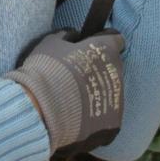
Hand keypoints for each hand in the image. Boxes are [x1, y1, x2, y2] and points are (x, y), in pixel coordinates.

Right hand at [5, 29, 123, 155]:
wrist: (41, 110)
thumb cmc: (46, 70)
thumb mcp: (52, 42)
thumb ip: (67, 36)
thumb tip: (74, 35)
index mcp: (106, 50)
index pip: (115, 39)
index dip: (102, 42)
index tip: (90, 48)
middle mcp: (118, 74)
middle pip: (112, 69)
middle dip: (98, 71)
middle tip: (77, 78)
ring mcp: (118, 102)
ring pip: (111, 93)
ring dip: (97, 94)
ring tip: (74, 102)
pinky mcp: (112, 125)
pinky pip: (106, 118)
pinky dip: (95, 118)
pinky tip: (77, 118)